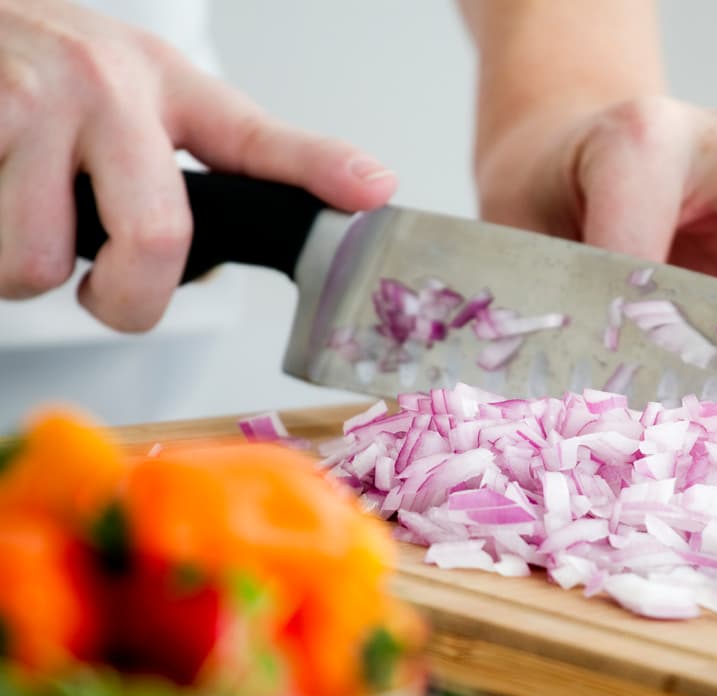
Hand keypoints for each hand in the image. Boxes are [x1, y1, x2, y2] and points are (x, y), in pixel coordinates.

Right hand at [0, 0, 396, 331]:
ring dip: (22, 272)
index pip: (251, 135)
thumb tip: (363, 186)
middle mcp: (99, 87)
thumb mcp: (152, 86)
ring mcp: (22, 106)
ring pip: (34, 266)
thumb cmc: (59, 66)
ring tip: (27, 222)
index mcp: (161, 86)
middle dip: (126, 301)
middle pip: (151, 240)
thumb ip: (238, 148)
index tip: (373, 189)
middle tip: (107, 292)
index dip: (317, 166)